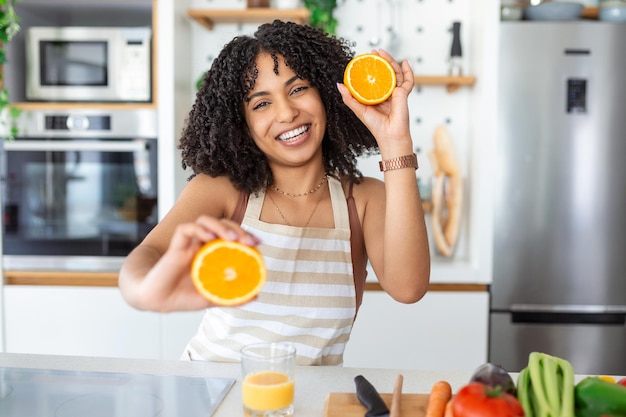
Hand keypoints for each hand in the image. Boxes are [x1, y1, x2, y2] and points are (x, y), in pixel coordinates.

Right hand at [131, 216, 260, 310]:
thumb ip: (232, 295)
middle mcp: (201, 244)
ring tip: (231, 238)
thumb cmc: (181, 297)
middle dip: (237, 228)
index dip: (245, 235)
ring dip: (220, 225)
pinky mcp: (175, 245)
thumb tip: (256, 295)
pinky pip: (186, 228)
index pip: (230, 235)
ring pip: (205, 221)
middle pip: (221, 224)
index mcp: (212, 253)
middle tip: (249, 241)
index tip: (258, 243)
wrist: (157, 300)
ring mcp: (188, 243)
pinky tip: (209, 238)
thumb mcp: (211, 297)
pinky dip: (198, 230)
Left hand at [337, 49, 413, 150]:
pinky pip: (408, 81)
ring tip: (383, 53)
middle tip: (373, 52)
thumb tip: (339, 84)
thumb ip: (349, 98)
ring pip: (395, 74)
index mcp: (377, 96)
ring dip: (391, 61)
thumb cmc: (376, 127)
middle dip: (381, 61)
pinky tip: (406, 63)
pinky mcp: (404, 94)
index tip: (365, 59)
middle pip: (385, 73)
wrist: (389, 136)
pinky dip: (408, 71)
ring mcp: (397, 93)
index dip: (371, 68)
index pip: (375, 78)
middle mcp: (387, 93)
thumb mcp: (359, 110)